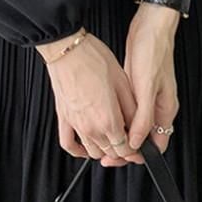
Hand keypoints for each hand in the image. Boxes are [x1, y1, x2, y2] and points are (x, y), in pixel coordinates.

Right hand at [38, 31, 143, 165]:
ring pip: (93, 152)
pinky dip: (79, 150)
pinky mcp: (63, 118)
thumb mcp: (122, 80)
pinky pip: (69, 145)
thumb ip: (131, 108)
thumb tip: (138, 123)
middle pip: (110, 152)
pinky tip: (85, 146)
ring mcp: (76, 125)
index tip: (138, 143)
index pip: (125, 148)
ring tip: (111, 137)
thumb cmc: (92, 58)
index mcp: (108, 119)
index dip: (135, 149)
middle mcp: (92, 127)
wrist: (67, 49)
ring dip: (104, 149)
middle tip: (127, 137)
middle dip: (121, 149)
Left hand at [123, 2, 179, 153]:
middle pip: (145, 136)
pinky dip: (121, 114)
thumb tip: (137, 142)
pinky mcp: (139, 84)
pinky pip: (130, 107)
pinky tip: (110, 113)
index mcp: (166, 108)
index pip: (156, 144)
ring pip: (136, 122)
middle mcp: (159, 104)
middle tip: (108, 149)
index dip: (139, 155)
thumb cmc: (154, 50)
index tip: (120, 157)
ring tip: (106, 133)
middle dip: (126, 145)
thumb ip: (144, 117)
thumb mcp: (147, 86)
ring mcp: (149, 94)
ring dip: (122, 130)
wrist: (150, 24)